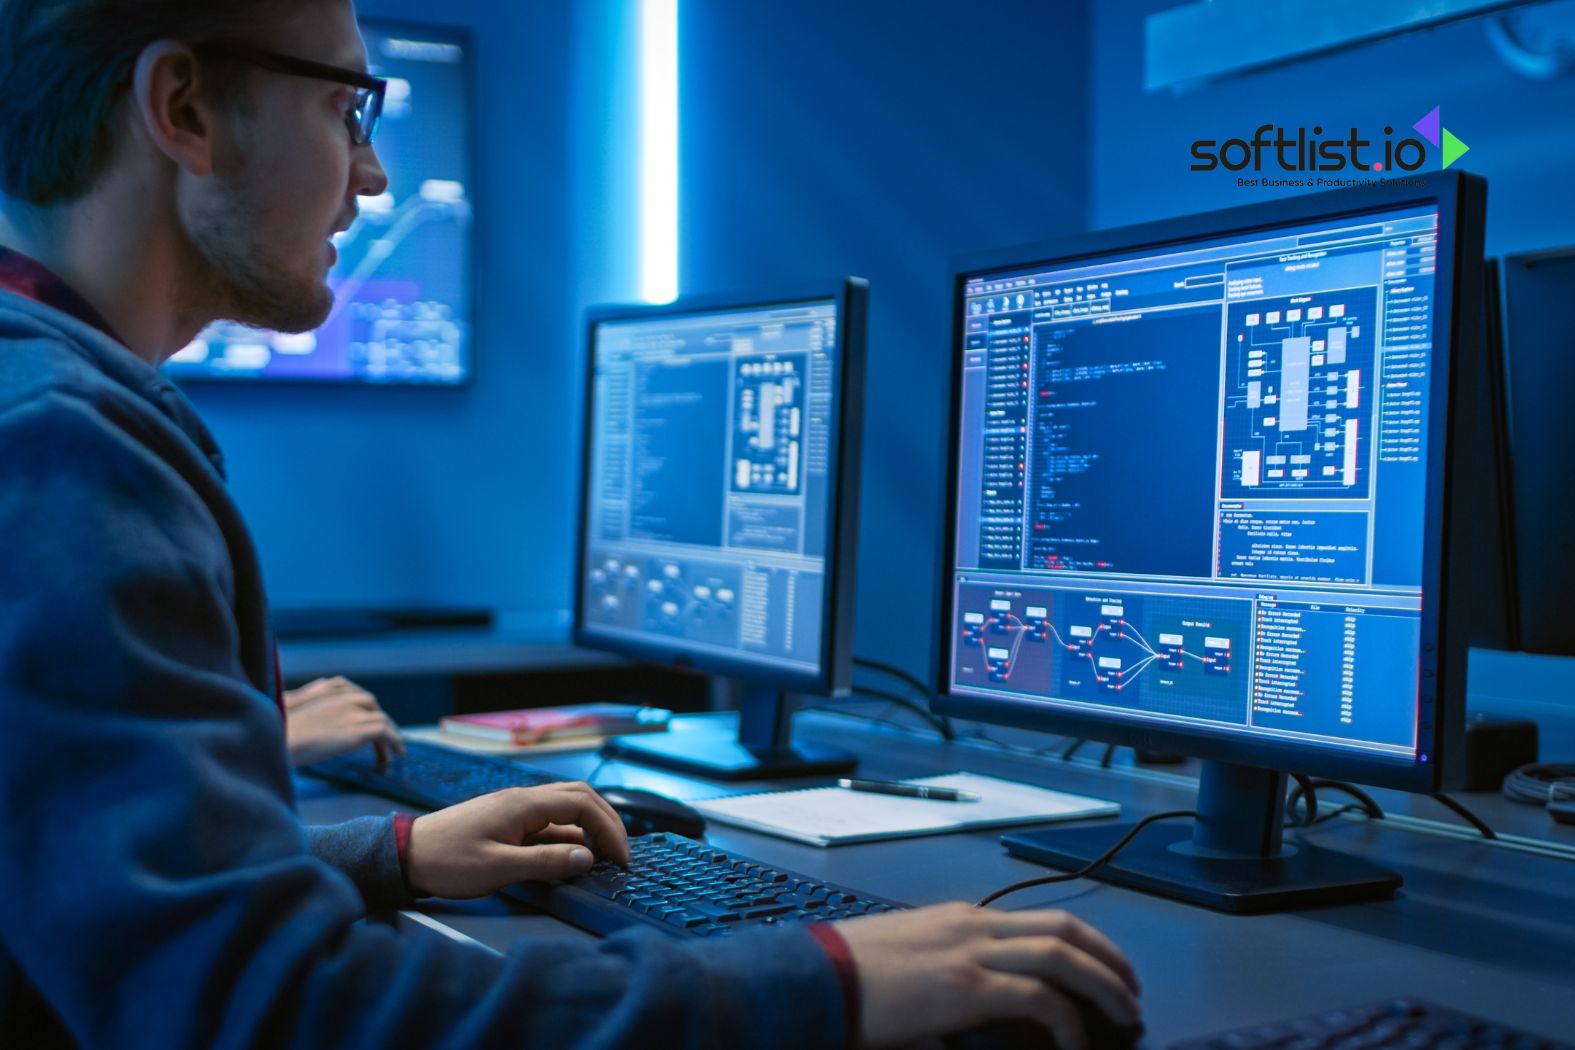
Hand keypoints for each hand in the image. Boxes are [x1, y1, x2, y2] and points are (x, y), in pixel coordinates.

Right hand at [284, 676, 403, 767]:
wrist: (278, 739)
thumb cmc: (276, 731)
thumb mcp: (290, 714)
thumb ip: (308, 714)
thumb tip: (312, 728)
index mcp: (326, 691)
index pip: (353, 693)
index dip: (362, 709)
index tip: (365, 720)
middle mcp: (343, 698)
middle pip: (370, 704)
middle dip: (377, 719)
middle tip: (381, 738)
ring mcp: (352, 712)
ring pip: (382, 719)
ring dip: (389, 736)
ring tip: (392, 753)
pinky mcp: (357, 730)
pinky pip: (384, 733)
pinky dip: (393, 742)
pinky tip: (392, 756)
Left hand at [405, 782, 631, 898]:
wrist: (406, 855)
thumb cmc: (448, 862)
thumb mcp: (498, 867)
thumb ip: (546, 863)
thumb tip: (588, 858)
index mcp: (524, 804)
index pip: (582, 804)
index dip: (609, 829)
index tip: (621, 858)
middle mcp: (523, 799)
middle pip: (579, 797)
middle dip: (607, 822)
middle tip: (621, 854)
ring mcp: (515, 809)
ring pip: (565, 807)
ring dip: (589, 827)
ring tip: (602, 856)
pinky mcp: (507, 821)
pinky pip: (548, 821)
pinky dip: (568, 836)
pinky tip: (570, 857)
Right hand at [836, 902, 1141, 1048]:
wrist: (814, 977)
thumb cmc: (847, 977)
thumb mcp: (907, 964)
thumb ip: (946, 975)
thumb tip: (974, 1014)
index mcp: (959, 920)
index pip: (1036, 920)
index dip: (1081, 944)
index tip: (1101, 969)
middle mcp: (973, 926)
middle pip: (1062, 928)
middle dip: (1108, 958)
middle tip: (1131, 991)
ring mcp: (972, 952)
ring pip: (1062, 954)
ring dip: (1104, 983)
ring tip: (1126, 1014)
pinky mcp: (967, 988)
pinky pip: (1040, 1000)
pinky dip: (1068, 1021)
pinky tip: (1075, 1045)